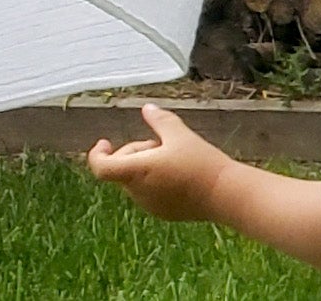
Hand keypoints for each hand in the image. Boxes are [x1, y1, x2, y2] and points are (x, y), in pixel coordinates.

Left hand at [87, 104, 238, 222]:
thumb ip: (160, 120)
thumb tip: (147, 108)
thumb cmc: (201, 163)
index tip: (105, 142)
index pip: (100, 167)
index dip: (96, 154)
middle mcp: (137, 191)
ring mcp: (148, 204)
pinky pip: (150, 192)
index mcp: (136, 171)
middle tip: (163, 143)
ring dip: (147, 166)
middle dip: (136, 152)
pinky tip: (182, 174)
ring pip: (136, 180)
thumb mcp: (180, 135)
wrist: (224, 194)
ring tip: (177, 158)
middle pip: (122, 167)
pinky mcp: (162, 212)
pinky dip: (157, 181)